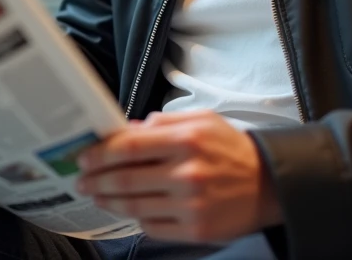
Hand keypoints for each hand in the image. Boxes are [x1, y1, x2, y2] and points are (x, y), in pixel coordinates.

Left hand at [75, 110, 282, 241]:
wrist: (270, 184)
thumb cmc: (232, 149)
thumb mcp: (202, 121)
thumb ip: (164, 122)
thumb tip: (128, 129)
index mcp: (187, 140)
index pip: (130, 147)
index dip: (102, 153)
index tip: (85, 157)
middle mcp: (187, 173)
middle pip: (126, 179)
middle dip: (97, 180)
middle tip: (81, 180)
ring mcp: (190, 204)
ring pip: (134, 206)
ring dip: (108, 201)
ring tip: (96, 195)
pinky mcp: (195, 230)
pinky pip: (152, 226)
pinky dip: (136, 218)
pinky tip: (128, 211)